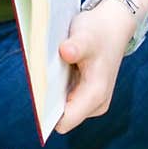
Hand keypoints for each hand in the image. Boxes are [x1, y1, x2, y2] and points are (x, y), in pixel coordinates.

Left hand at [54, 0, 133, 133]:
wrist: (113, 27)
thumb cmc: (99, 32)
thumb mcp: (86, 35)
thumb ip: (77, 46)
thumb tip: (66, 52)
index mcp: (96, 95)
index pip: (66, 121)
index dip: (47, 113)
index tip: (34, 96)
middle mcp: (95, 104)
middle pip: (62, 117)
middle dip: (48, 101)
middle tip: (41, 77)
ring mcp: (92, 102)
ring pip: (62, 109)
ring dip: (53, 94)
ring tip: (51, 71)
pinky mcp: (86, 95)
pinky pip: (65, 100)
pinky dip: (58, 89)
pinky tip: (57, 72)